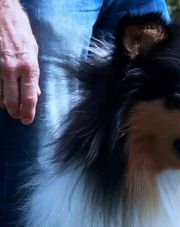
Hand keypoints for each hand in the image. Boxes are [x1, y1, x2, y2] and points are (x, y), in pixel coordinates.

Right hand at [0, 0, 40, 124]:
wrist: (1, 12)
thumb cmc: (19, 30)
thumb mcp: (33, 51)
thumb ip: (33, 74)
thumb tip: (35, 92)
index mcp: (29, 67)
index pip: (29, 97)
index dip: (28, 112)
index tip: (27, 121)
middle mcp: (12, 69)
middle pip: (12, 100)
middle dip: (15, 111)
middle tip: (17, 116)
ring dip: (3, 103)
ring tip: (7, 105)